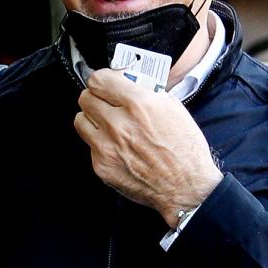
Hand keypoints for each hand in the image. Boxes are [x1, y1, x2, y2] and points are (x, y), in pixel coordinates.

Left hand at [74, 69, 222, 227]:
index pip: (99, 79)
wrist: (186, 188)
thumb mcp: (174, 109)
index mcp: (138, 104)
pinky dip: (99, 143)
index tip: (105, 83)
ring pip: (80, 120)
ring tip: (106, 123)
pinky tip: (115, 145)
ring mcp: (107, 146)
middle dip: (95, 97)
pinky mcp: (101, 165)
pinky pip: (90, 145)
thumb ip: (147, 93)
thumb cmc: (185, 151)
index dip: (102, 79)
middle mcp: (119, 123)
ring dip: (92, 119)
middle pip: (86, 98)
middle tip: (105, 102)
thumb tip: (130, 84)